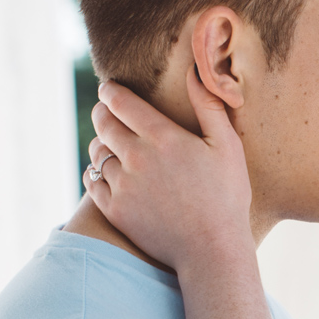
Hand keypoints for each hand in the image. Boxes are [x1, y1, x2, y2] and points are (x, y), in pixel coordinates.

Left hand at [85, 68, 254, 274]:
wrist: (212, 249)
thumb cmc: (226, 196)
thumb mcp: (227, 146)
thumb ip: (208, 105)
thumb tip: (193, 70)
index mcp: (162, 137)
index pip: (120, 102)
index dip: (110, 91)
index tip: (108, 88)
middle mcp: (136, 157)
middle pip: (102, 123)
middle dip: (102, 112)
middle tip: (105, 111)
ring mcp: (122, 185)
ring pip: (97, 153)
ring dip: (100, 144)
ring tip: (110, 144)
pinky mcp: (114, 210)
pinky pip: (92, 181)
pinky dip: (96, 173)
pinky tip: (106, 173)